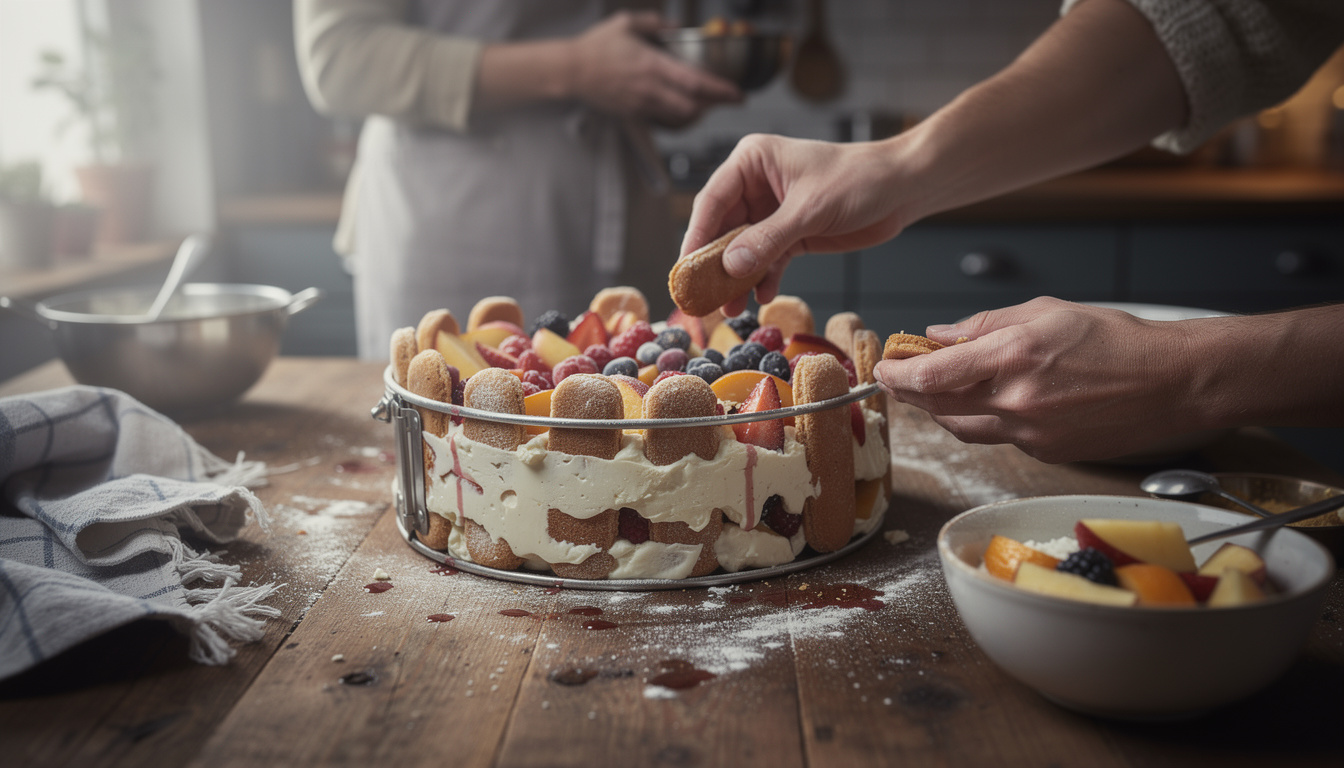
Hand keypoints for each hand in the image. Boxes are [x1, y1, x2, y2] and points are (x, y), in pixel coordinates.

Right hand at [570, 12, 740, 125]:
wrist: (571, 71)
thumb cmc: (596, 45)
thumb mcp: (626, 23)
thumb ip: (654, 23)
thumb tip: (674, 25)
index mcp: (652, 64)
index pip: (695, 82)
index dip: (720, 90)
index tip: (738, 92)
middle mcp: (650, 88)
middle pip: (693, 106)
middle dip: (715, 106)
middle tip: (730, 100)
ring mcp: (642, 104)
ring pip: (680, 118)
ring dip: (698, 113)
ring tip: (709, 104)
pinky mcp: (633, 114)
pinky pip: (663, 121)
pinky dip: (679, 119)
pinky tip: (684, 112)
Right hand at [680, 134, 910, 315]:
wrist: (903, 189)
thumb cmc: (859, 179)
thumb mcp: (810, 209)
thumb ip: (768, 239)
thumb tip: (730, 267)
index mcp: (751, 162)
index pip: (712, 202)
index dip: (696, 237)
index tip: (685, 270)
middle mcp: (756, 186)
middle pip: (722, 230)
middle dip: (715, 265)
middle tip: (701, 297)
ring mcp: (772, 212)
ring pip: (743, 250)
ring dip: (737, 279)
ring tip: (729, 307)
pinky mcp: (791, 235)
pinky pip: (767, 261)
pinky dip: (764, 280)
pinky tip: (761, 297)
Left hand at [872, 297, 1211, 462]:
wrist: (1173, 383)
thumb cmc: (1118, 340)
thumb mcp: (1045, 311)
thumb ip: (985, 325)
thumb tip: (941, 335)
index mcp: (1013, 357)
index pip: (931, 376)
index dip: (898, 374)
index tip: (884, 366)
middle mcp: (1016, 400)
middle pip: (937, 406)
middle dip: (909, 392)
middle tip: (898, 378)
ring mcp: (1030, 432)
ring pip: (962, 427)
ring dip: (940, 410)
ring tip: (935, 390)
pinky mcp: (1044, 452)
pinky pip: (997, 438)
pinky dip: (983, 420)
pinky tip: (990, 402)